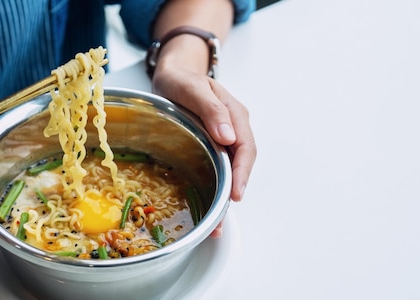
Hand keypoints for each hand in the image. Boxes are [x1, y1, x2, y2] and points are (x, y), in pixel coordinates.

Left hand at [152, 68, 256, 236]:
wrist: (174, 73)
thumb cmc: (182, 78)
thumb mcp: (192, 88)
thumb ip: (211, 109)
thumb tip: (229, 136)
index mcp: (233, 114)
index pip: (245, 147)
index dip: (242, 172)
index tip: (236, 193)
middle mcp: (233, 128)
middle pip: (241, 163)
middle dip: (234, 191)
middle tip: (222, 218)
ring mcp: (223, 138)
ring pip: (230, 169)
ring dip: (225, 195)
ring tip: (215, 222)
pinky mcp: (212, 145)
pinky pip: (218, 167)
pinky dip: (215, 187)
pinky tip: (208, 204)